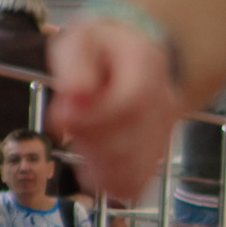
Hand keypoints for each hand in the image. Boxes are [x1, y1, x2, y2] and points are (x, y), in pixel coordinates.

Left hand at [48, 20, 177, 198]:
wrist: (134, 60)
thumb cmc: (100, 51)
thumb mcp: (80, 42)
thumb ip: (75, 66)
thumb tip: (74, 95)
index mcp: (148, 66)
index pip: (133, 102)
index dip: (95, 117)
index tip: (61, 116)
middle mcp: (164, 103)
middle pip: (129, 142)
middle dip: (86, 139)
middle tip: (64, 119)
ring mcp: (163, 134)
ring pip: (130, 169)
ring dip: (93, 161)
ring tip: (80, 137)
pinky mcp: (153, 158)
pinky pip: (131, 184)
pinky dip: (106, 179)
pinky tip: (93, 161)